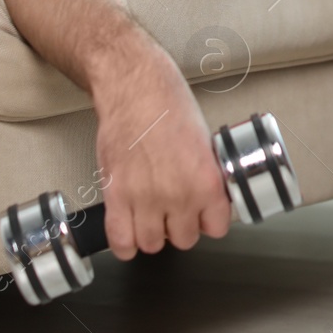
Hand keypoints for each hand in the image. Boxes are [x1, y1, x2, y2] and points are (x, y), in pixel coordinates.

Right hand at [91, 46, 231, 258]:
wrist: (135, 87)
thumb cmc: (168, 104)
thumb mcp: (205, 143)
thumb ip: (207, 178)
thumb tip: (209, 201)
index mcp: (206, 181)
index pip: (217, 228)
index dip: (209, 220)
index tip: (203, 213)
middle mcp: (178, 195)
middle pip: (184, 240)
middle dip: (180, 226)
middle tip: (175, 208)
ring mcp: (145, 198)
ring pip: (152, 245)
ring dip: (152, 233)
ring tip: (152, 215)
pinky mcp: (116, 196)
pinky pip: (121, 242)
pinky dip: (125, 242)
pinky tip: (130, 228)